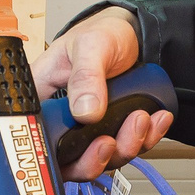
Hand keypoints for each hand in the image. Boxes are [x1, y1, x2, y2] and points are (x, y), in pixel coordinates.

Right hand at [35, 7, 172, 180]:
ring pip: (104, 158)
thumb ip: (86, 76)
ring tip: (140, 118)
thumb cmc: (101, 33)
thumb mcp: (90, 45)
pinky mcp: (116, 130)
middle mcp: (63, 120)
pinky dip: (147, 138)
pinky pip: (131, 146)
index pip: (38, 140)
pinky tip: (157, 120)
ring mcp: (90, 129)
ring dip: (126, 145)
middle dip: (95, 159)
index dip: (54, 155)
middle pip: (70, 162)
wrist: (133, 33)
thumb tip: (84, 112)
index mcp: (42, 99)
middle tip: (111, 142)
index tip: (79, 148)